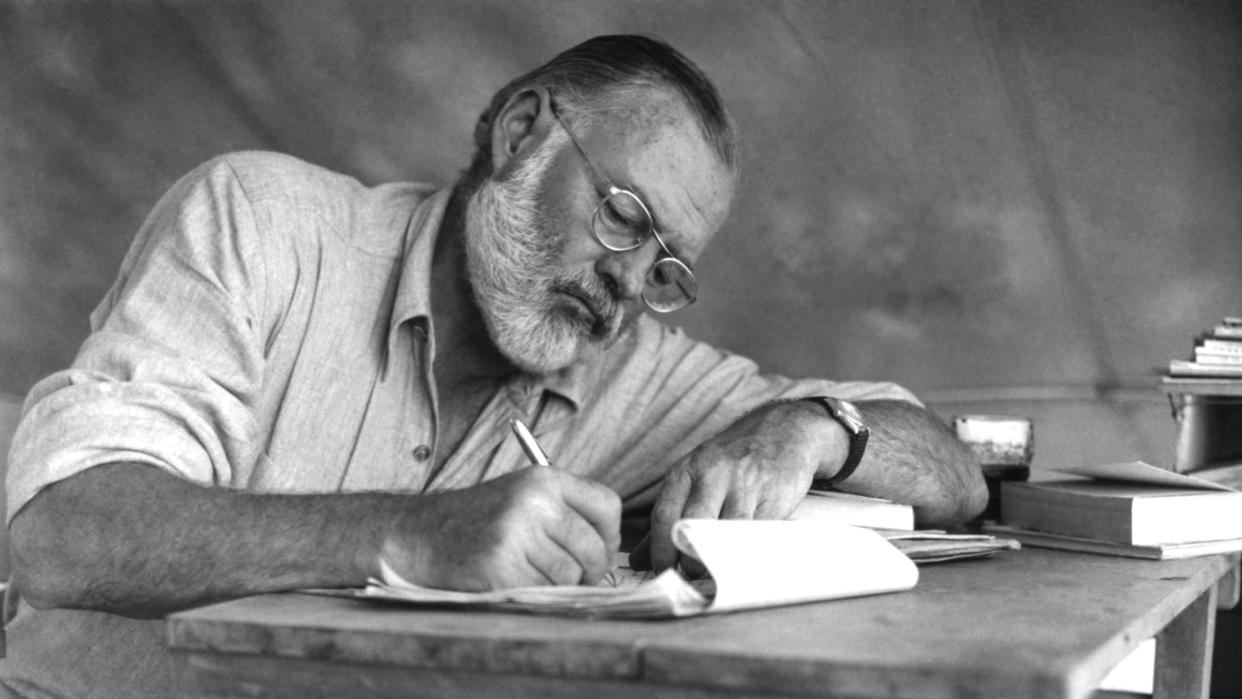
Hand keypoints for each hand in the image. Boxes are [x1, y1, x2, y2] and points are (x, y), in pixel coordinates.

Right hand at [380, 466, 620, 590]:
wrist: (419, 534)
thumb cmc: (478, 521)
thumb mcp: (522, 496)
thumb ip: (566, 511)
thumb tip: (612, 550)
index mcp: (544, 478)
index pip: (607, 506)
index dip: (610, 536)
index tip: (599, 550)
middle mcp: (533, 501)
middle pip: (593, 547)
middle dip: (590, 571)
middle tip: (574, 578)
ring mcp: (516, 534)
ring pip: (570, 575)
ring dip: (559, 586)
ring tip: (534, 576)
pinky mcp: (500, 568)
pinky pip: (543, 592)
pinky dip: (536, 596)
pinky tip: (514, 584)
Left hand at [632, 400, 842, 573]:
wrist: (783, 430)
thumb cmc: (731, 461)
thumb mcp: (694, 477)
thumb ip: (667, 520)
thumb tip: (637, 560)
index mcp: (687, 470)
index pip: (664, 516)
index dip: (661, 552)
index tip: (664, 574)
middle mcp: (713, 473)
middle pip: (693, 525)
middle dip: (689, 559)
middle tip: (691, 578)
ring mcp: (746, 483)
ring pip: (728, 532)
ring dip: (721, 559)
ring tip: (717, 573)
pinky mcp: (776, 495)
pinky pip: (759, 532)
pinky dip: (749, 552)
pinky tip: (745, 560)